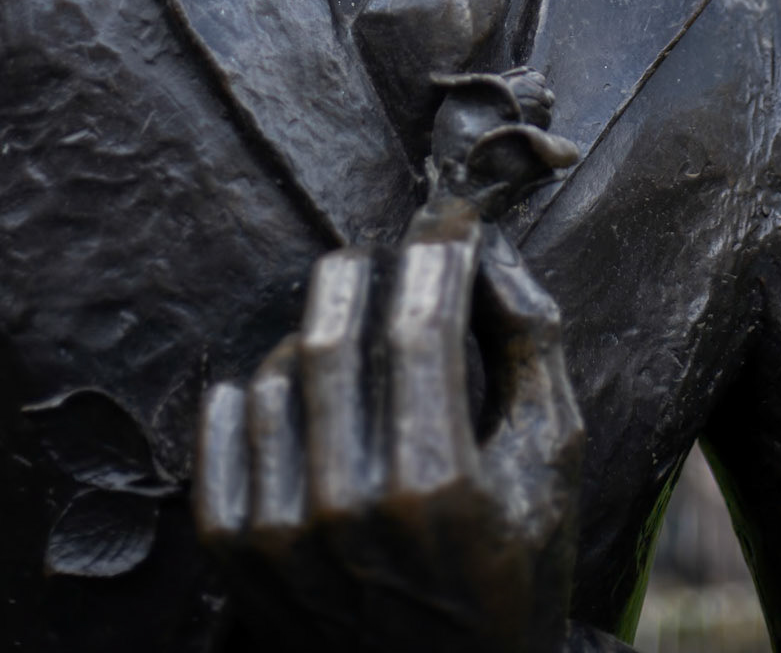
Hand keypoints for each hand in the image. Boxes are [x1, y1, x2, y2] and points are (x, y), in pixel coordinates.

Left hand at [196, 195, 584, 652]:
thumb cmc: (511, 566)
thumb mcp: (553, 457)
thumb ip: (531, 341)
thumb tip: (489, 247)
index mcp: (436, 489)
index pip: (417, 328)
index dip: (434, 251)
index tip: (447, 214)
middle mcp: (347, 513)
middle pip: (333, 337)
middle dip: (364, 271)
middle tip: (385, 252)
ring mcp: (281, 537)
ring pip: (276, 371)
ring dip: (316, 330)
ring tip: (352, 339)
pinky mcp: (234, 552)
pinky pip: (227, 422)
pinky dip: (259, 386)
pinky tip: (299, 387)